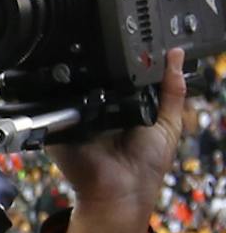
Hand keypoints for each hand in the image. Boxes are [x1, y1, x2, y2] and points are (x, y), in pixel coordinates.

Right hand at [52, 48, 184, 232]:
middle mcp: (97, 108)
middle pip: (95, 78)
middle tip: (115, 50)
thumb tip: (176, 56)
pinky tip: (80, 98)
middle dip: (104, 65)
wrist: (122, 191)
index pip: (119, 76)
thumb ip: (172, 90)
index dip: (126, 61)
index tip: (133, 41)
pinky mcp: (59, 129)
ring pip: (74, 89)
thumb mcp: (168, 122)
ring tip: (97, 73)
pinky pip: (57, 110)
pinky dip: (65, 103)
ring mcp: (76, 118)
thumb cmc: (146, 164)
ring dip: (83, 81)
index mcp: (121, 105)